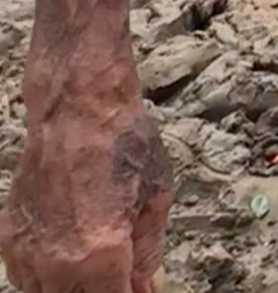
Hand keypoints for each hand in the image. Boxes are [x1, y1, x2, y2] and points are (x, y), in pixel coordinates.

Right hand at [0, 78, 172, 292]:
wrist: (77, 109)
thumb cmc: (123, 146)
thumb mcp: (155, 198)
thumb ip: (148, 254)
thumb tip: (146, 287)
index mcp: (98, 254)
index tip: (139, 289)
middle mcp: (55, 262)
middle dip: (102, 291)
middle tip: (122, 278)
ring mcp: (26, 252)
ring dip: (72, 289)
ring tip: (97, 270)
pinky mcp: (9, 237)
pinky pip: (25, 277)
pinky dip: (46, 279)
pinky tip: (69, 262)